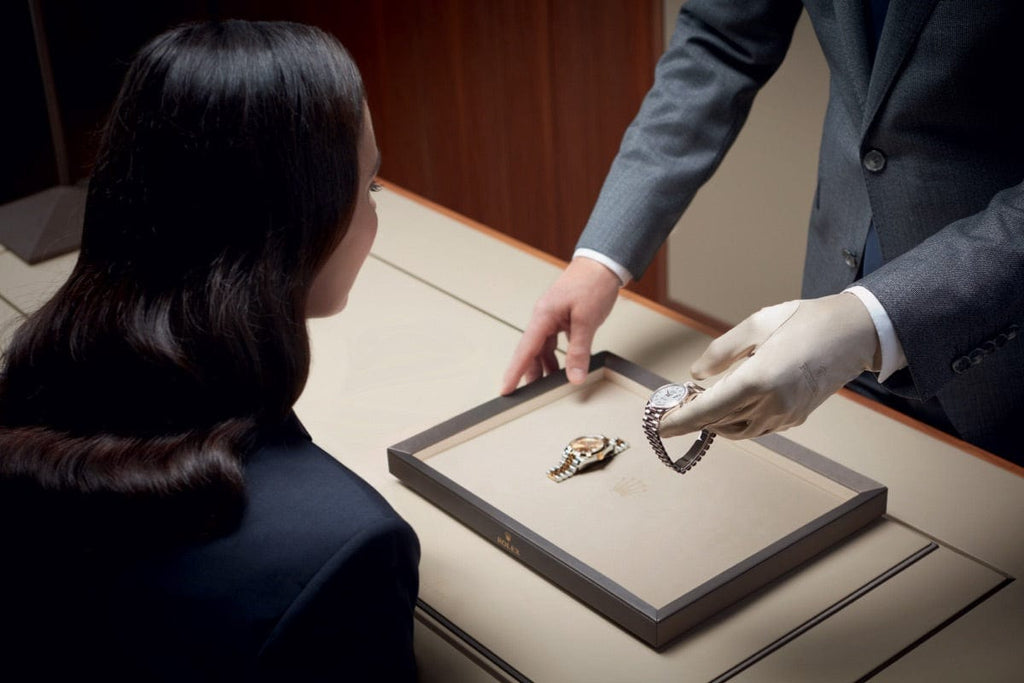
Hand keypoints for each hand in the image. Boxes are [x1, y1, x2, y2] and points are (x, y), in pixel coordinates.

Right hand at [500, 257, 620, 393]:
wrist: (602, 264)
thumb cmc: (592, 284)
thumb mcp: (586, 321)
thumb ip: (579, 351)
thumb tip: (574, 377)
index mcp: (543, 316)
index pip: (525, 350)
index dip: (514, 372)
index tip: (506, 389)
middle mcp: (543, 318)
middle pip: (531, 352)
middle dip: (529, 374)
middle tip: (528, 397)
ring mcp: (552, 318)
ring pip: (543, 349)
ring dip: (545, 367)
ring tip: (549, 386)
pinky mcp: (562, 318)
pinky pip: (554, 342)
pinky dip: (557, 357)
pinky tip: (563, 368)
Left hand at [660, 293, 880, 439]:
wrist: (853, 332)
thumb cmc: (803, 321)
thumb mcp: (755, 326)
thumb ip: (721, 352)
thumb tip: (696, 375)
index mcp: (758, 380)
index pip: (708, 409)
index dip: (680, 421)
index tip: (658, 427)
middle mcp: (772, 404)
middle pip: (719, 422)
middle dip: (692, 419)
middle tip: (671, 409)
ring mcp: (786, 415)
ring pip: (738, 430)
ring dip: (714, 423)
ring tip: (697, 406)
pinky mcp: (796, 417)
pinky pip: (757, 427)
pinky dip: (736, 422)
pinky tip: (727, 408)